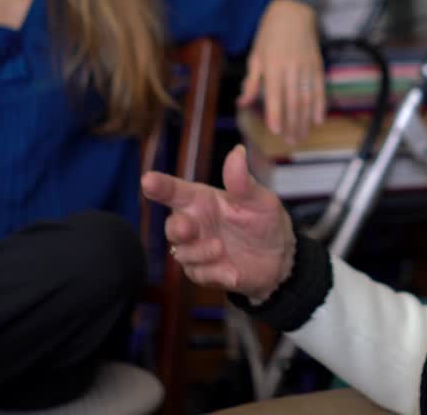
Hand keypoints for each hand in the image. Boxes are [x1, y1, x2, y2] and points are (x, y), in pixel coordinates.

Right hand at [141, 145, 295, 301]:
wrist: (280, 257)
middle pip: (171, 226)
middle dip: (176, 228)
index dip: (160, 185)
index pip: (175, 191)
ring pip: (182, 254)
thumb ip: (243, 182)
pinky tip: (232, 273)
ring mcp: (197, 249)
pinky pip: (198, 275)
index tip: (147, 180)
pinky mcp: (204, 272)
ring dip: (200, 252)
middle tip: (187, 228)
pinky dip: (214, 274)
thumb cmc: (265, 221)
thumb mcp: (259, 200)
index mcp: (202, 200)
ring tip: (221, 249)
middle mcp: (195, 223)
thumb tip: (237, 152)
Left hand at [237, 0, 325, 143]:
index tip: (274, 131)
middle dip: (292, 123)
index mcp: (272, 65)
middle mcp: (291, 67)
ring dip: (305, 120)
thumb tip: (242, 103)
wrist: (293, 13)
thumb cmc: (269, 36)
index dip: (275, 114)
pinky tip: (317, 120)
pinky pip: (320, 88)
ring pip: (307, 98)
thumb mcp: (255, 56)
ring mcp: (307, 66)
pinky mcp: (318, 65)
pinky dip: (320, 106)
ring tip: (301, 136)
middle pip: (293, 101)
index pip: (275, 94)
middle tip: (290, 142)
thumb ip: (251, 82)